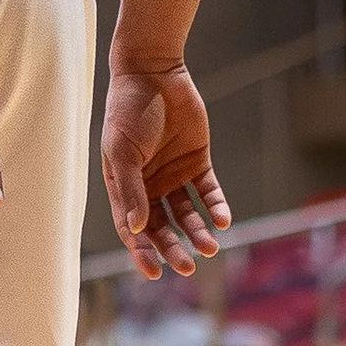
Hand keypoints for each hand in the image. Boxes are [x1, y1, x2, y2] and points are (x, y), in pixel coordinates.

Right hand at [103, 59, 230, 277]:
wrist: (152, 73)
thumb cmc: (127, 110)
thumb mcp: (122, 152)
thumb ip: (130, 190)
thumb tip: (137, 230)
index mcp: (123, 187)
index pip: (132, 229)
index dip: (141, 253)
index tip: (154, 273)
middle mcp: (148, 186)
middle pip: (162, 227)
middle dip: (173, 249)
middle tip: (188, 268)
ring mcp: (173, 175)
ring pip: (187, 214)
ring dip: (198, 232)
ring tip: (210, 247)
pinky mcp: (197, 162)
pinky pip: (208, 192)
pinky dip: (216, 207)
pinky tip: (222, 221)